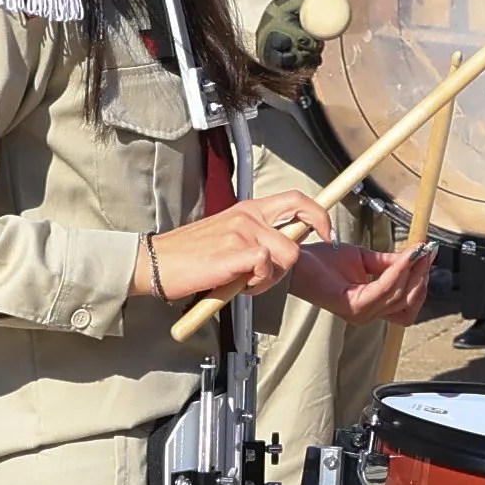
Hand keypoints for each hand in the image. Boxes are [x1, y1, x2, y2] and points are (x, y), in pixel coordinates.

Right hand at [140, 190, 341, 301]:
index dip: (320, 215)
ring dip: (271, 278)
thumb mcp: (227, 235)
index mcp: (248, 209)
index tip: (328, 233)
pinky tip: (237, 284)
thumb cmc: (189, 256)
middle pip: (298, 233)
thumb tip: (283, 248)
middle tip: (269, 275)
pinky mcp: (233, 252)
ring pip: (285, 256)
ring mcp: (241, 232)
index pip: (297, 199)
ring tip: (245, 282)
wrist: (156, 263)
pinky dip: (257, 282)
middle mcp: (248, 216)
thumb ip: (256, 236)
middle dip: (291, 261)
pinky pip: (265, 265)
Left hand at [285, 230, 429, 320]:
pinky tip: (401, 258)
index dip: (422, 281)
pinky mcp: (353, 306)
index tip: (429, 256)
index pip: (408, 304)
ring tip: (414, 252)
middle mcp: (369, 313)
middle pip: (409, 303)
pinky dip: (397, 272)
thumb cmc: (323, 262)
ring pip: (399, 296)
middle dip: (421, 276)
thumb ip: (388, 262)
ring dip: (411, 272)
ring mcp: (361, 312)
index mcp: (372, 304)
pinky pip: (384, 289)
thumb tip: (412, 256)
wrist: (298, 263)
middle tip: (425, 253)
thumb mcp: (364, 258)